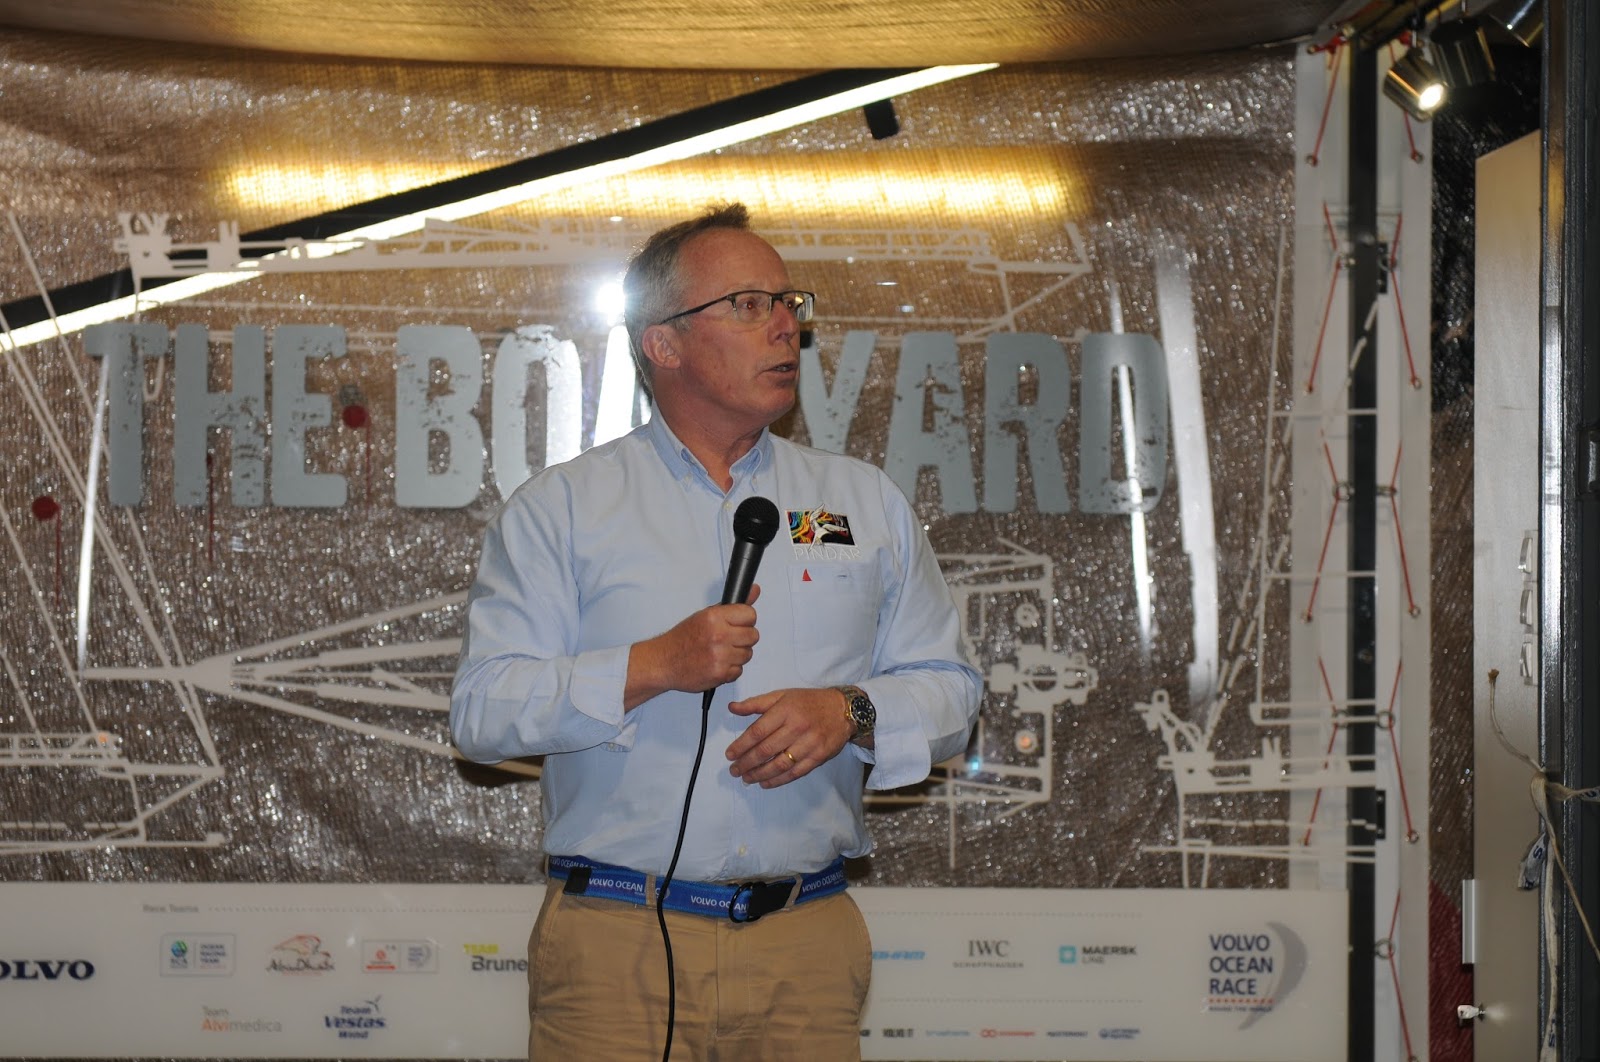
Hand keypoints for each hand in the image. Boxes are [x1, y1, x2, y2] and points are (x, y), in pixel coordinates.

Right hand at [624, 586, 760, 708]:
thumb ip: (733, 606)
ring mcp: (720, 656)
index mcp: (714, 617)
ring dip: (737, 655)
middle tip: (728, 639)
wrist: (664, 662)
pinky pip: (739, 671)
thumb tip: (755, 590)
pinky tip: (717, 664)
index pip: (750, 614)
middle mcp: (718, 635)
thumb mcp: (706, 615)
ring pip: (748, 654)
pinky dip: (730, 670)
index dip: (745, 620)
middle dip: (743, 638)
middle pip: (753, 635)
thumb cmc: (683, 638)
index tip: (738, 624)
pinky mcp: (720, 674)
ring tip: (720, 652)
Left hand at [725, 686, 851, 788]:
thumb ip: (756, 703)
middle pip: (766, 750)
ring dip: (760, 774)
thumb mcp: (782, 695)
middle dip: (746, 763)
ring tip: (746, 778)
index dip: (741, 745)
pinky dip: (778, 780)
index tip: (729, 755)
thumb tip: (732, 708)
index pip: (758, 731)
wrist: (843, 710)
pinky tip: (765, 783)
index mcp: (785, 710)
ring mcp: (809, 744)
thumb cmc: (809, 701)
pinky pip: (795, 772)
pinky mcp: (818, 757)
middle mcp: (797, 727)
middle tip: (734, 771)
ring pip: (779, 764)